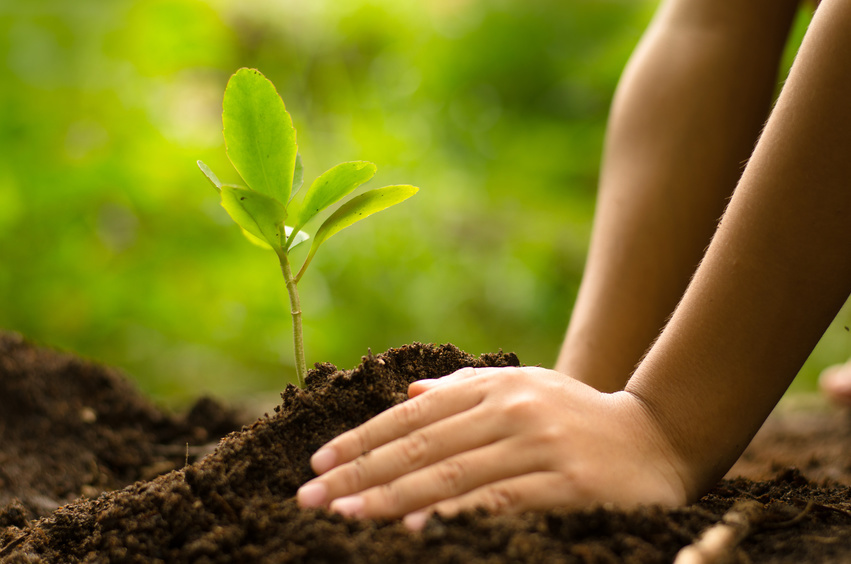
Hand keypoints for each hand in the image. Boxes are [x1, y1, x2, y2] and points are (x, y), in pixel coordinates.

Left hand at [297, 366, 688, 529]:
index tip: (319, 465)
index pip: (414, 414)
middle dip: (360, 473)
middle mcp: (513, 409)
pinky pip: (497, 502)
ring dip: (391, 497)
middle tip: (311, 498)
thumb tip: (409, 393)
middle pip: (422, 445)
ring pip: (451, 474)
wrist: (658, 441)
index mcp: (497, 387)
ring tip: (344, 516)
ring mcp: (539, 446)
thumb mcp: (525, 390)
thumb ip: (467, 390)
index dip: (363, 439)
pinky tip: (412, 529)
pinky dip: (451, 514)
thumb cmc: (579, 418)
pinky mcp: (565, 485)